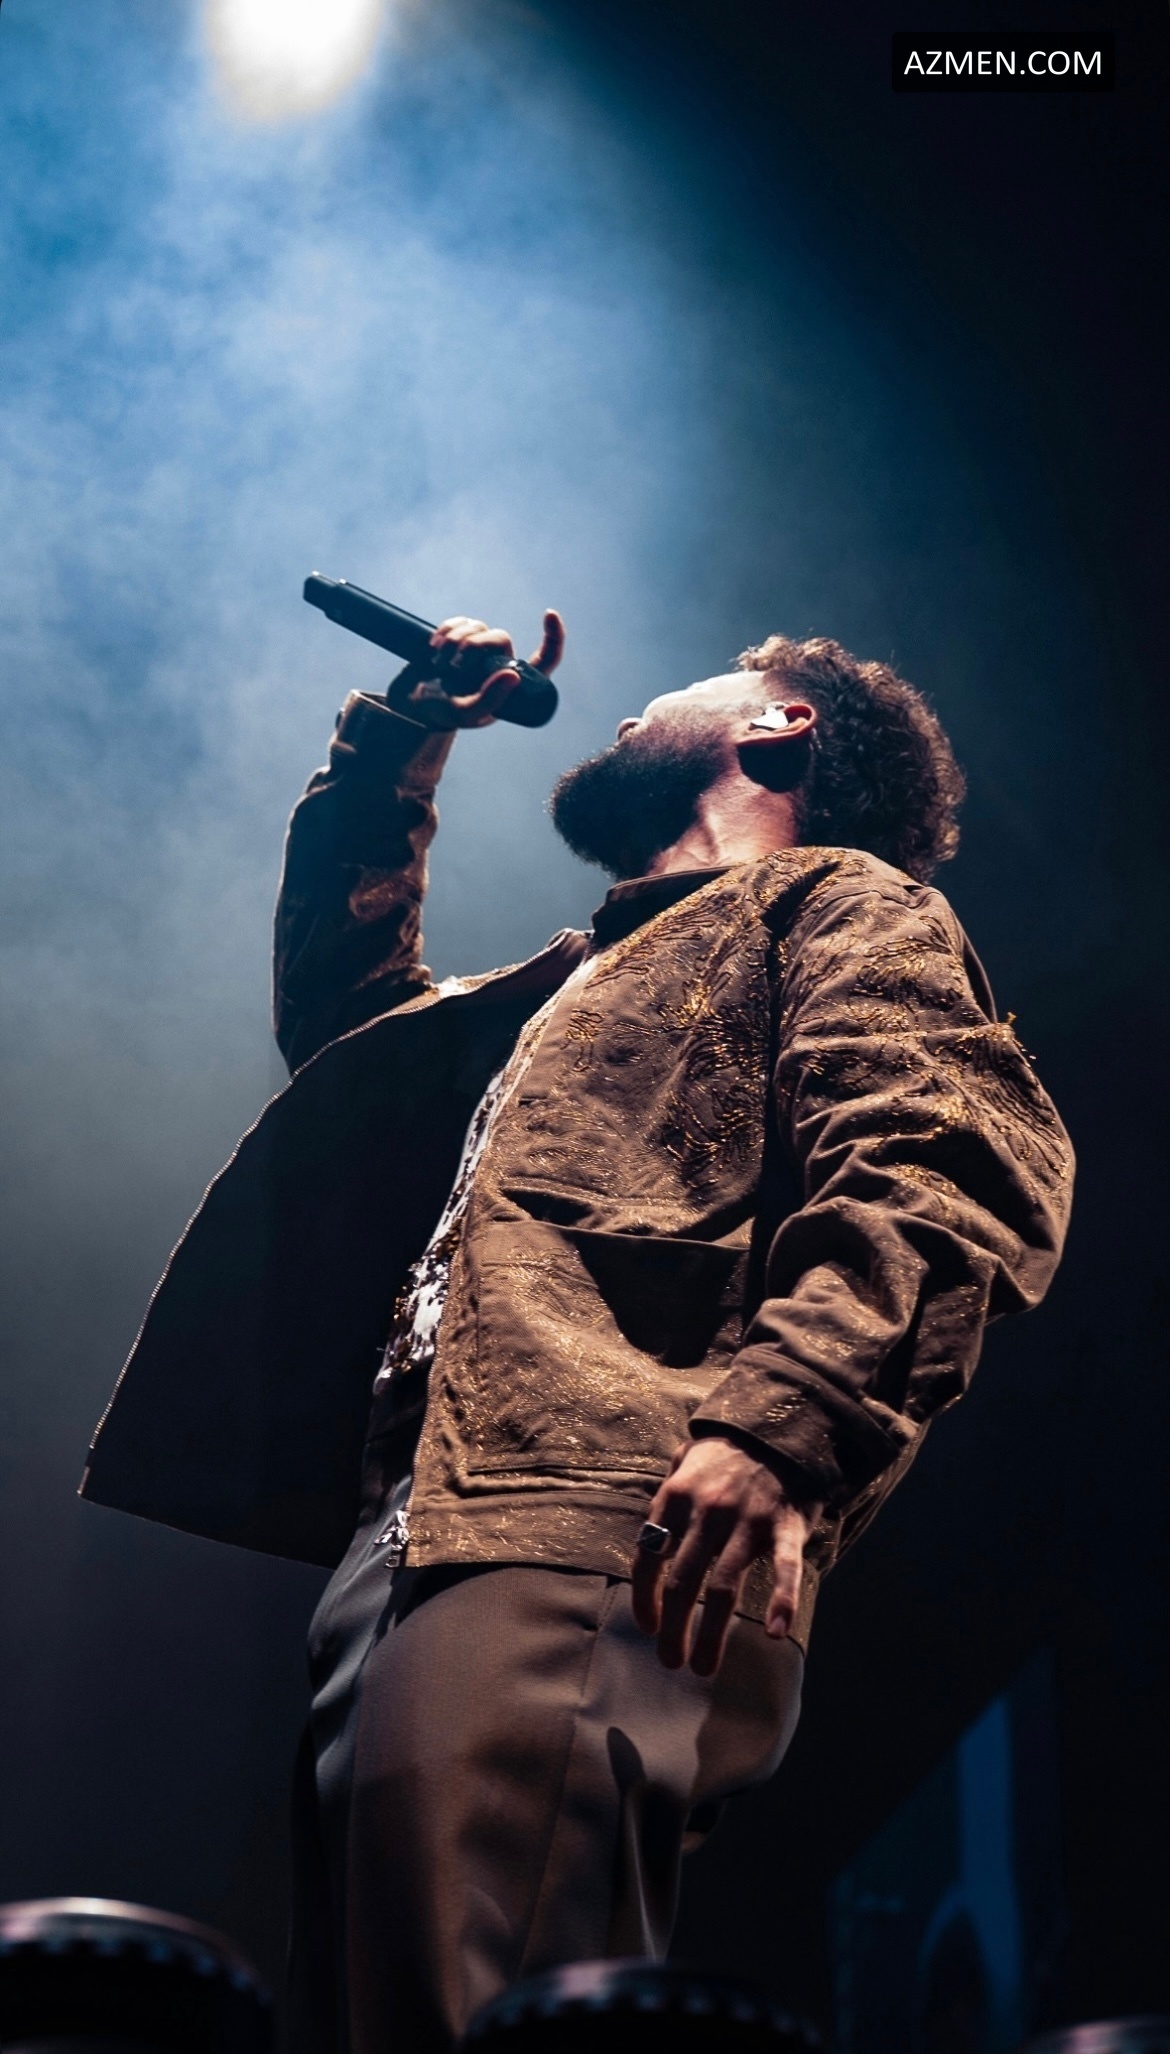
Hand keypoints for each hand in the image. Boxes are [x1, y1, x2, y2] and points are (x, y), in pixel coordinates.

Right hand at [400, 609, 564, 729]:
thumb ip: (490, 698)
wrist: (412, 704)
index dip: (554, 637)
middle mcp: (500, 665)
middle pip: (500, 637)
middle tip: (453, 665)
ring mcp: (480, 651)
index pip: (544, 660)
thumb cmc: (443, 713)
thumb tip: (513, 675)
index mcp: (511, 687)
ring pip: (479, 627)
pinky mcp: (461, 639)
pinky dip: (447, 629)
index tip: (550, 614)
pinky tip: (434, 645)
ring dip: (456, 639)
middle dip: (474, 644)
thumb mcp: (466, 713)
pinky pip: (461, 622)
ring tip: (438, 660)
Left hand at [630, 1436, 820, 1677]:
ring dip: (711, 1635)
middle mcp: (708, 1510)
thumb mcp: (685, 1460)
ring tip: (702, 1667)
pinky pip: (785, 1568)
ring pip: (724, 1588)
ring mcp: (748, 1519)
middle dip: (673, 1629)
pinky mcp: (786, 1525)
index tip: (648, 1627)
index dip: (644, 1598)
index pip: (649, 1557)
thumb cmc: (727, 1451)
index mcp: (676, 1496)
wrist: (780, 1424)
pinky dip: (782, 1600)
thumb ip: (665, 1496)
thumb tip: (649, 1536)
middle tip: (669, 1661)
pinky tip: (774, 1632)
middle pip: (683, 1582)